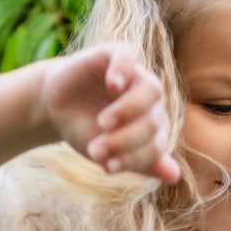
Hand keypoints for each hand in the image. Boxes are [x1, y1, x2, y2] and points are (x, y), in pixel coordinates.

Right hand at [36, 42, 181, 182]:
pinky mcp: (115, 54)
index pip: (156, 144)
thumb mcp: (110, 153)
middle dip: (125, 140)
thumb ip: (142, 164)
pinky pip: (128, 56)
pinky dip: (123, 70)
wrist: (56, 107)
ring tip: (104, 124)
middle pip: (153, 120)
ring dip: (129, 110)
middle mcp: (151, 99)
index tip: (107, 169)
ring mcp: (135, 74)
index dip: (134, 158)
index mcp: (154, 123)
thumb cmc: (86, 131)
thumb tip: (174, 176)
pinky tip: (113, 84)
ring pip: (151, 89)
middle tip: (96, 151)